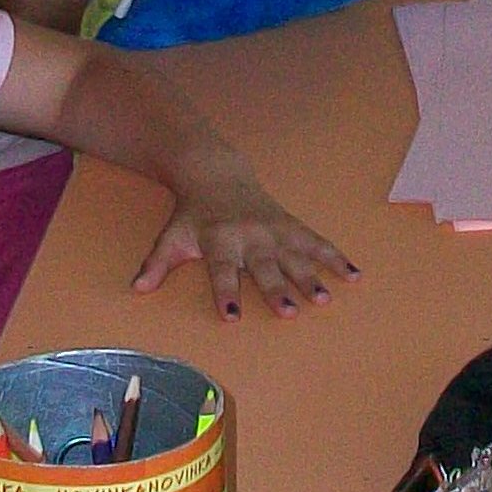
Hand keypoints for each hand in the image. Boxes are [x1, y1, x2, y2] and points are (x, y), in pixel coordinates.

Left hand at [135, 170, 358, 319]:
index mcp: (218, 239)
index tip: (233, 317)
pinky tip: (355, 275)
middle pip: (264, 267)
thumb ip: (156, 264)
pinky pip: (317, 242)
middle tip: (290, 313)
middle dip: (277, 290)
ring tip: (324, 299)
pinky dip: (336, 257)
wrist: (216, 174)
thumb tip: (137, 289)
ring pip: (295, 257)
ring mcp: (274, 230)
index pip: (221, 270)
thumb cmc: (193, 214)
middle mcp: (249, 235)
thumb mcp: (171, 236)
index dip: (226, 292)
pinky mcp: (291, 225)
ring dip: (311, 277)